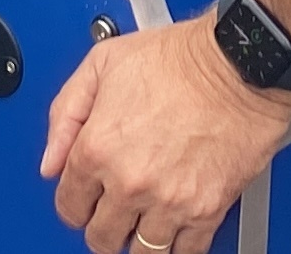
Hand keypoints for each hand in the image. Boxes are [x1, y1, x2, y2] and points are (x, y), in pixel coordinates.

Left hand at [41, 15, 290, 253]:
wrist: (239, 62)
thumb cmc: (180, 57)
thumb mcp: (103, 63)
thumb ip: (66, 114)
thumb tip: (51, 161)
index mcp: (97, 149)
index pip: (69, 207)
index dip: (76, 203)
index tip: (86, 198)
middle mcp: (129, 182)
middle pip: (101, 238)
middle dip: (103, 227)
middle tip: (114, 213)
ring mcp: (169, 201)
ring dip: (138, 242)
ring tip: (144, 224)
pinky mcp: (207, 210)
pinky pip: (186, 253)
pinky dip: (178, 248)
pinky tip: (176, 231)